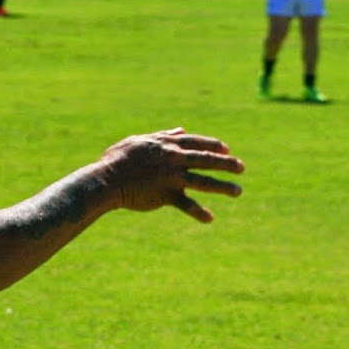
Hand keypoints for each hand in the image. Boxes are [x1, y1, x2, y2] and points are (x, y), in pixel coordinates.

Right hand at [93, 127, 244, 222]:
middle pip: (207, 160)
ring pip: (204, 182)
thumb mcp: (140, 141)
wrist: (106, 180)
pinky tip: (210, 218)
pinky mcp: (166, 195)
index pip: (197, 142)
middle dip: (227, 164)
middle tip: (242, 168)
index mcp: (168, 145)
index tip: (227, 150)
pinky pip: (187, 205)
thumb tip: (180, 130)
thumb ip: (163, 136)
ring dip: (223, 187)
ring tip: (238, 191)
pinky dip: (199, 212)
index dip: (214, 146)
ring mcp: (172, 177)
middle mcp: (174, 159)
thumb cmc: (118, 159)